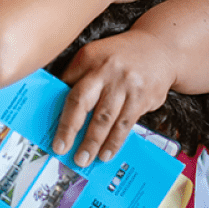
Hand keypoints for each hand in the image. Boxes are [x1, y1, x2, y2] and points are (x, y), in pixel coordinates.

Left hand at [52, 30, 175, 166]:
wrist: (158, 48)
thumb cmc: (119, 57)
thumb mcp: (96, 56)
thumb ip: (79, 76)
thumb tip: (60, 107)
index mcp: (89, 57)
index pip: (68, 86)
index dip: (58, 109)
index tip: (50, 130)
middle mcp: (106, 69)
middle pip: (83, 101)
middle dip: (70, 128)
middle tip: (61, 149)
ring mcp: (126, 84)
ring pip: (105, 118)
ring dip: (93, 142)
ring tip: (84, 158)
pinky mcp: (142, 97)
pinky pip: (125, 124)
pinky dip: (114, 141)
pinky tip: (106, 153)